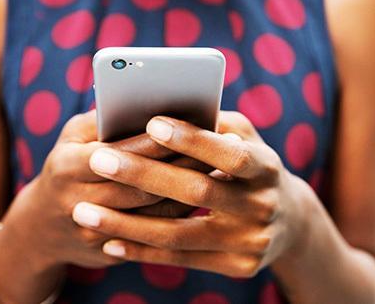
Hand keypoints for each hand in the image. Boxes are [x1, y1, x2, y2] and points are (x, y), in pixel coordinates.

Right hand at [0, 110, 207, 272]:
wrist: (42, 229)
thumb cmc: (66, 166)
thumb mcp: (73, 138)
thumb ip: (105, 120)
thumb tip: (148, 101)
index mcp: (67, 167)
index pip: (120, 152)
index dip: (158, 141)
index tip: (193, 125)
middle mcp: (76, 202)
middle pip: (141, 186)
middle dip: (182, 165)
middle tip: (220, 147)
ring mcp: (92, 233)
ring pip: (152, 213)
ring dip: (188, 191)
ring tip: (220, 169)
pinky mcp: (109, 253)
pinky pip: (153, 234)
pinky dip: (180, 213)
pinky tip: (204, 195)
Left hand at [71, 111, 311, 277]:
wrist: (289, 223)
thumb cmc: (250, 166)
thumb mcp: (244, 138)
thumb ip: (211, 124)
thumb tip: (158, 108)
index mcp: (267, 167)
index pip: (229, 153)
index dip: (192, 140)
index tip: (150, 123)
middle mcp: (264, 206)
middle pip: (198, 192)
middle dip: (144, 175)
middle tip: (98, 160)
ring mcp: (251, 241)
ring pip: (179, 233)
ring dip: (127, 224)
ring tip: (84, 212)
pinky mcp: (238, 267)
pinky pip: (180, 259)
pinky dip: (141, 251)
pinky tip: (108, 241)